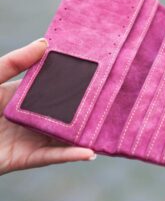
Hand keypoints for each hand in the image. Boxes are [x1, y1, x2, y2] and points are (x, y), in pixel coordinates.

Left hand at [0, 39, 95, 175]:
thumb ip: (15, 62)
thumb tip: (45, 42)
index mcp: (27, 96)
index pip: (57, 88)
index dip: (76, 82)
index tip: (98, 74)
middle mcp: (34, 116)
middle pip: (65, 113)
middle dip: (87, 109)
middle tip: (112, 101)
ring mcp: (32, 137)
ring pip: (65, 135)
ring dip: (85, 134)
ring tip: (108, 128)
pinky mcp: (27, 158)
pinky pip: (53, 156)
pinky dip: (71, 155)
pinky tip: (90, 152)